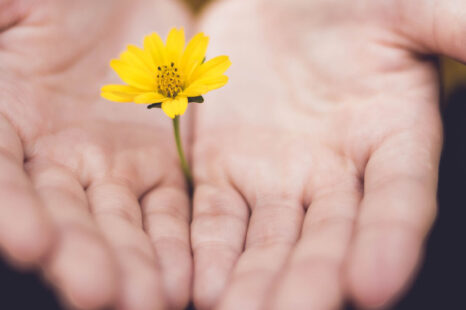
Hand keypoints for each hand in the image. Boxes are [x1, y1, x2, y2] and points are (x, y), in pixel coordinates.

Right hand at [0, 0, 191, 308]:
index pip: (2, 181)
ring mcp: (111, 169)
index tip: (30, 241)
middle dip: (83, 256)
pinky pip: (168, 212)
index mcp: (6, 125)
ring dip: (134, 264)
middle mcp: (55, 162)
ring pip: (121, 226)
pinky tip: (182, 278)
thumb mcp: (11, 7)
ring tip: (150, 300)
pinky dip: (174, 244)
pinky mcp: (160, 169)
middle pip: (65, 218)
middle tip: (103, 294)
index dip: (13, 212)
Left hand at [191, 0, 463, 308]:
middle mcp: (334, 173)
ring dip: (252, 282)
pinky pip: (216, 217)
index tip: (374, 286)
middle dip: (308, 281)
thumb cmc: (346, 0)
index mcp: (390, 138)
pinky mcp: (223, 169)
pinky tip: (199, 286)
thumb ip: (455, 28)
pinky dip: (208, 250)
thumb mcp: (407, 7)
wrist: (277, 0)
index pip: (398, 199)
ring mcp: (274, 176)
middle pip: (326, 238)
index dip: (390, 241)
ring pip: (266, 241)